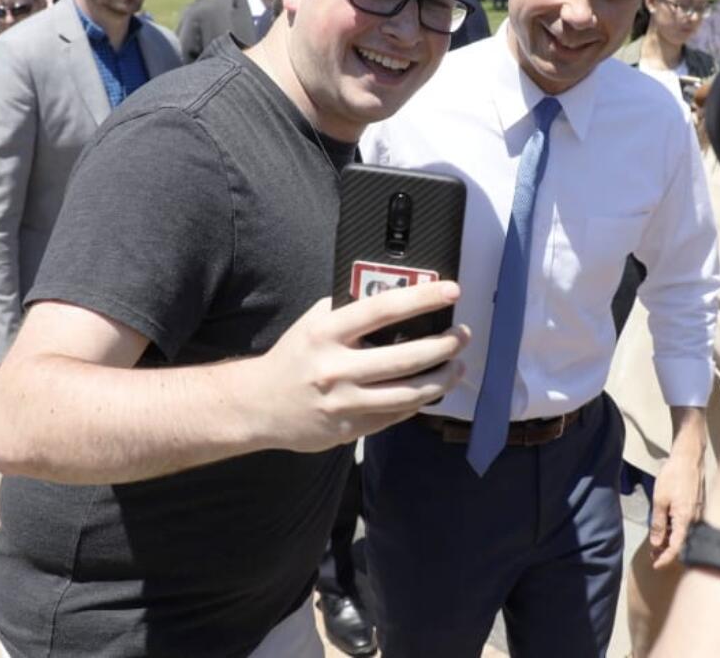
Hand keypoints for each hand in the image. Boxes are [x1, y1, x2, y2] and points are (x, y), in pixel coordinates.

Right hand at [249, 279, 469, 452]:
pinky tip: (431, 389)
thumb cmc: (293, 357)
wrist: (257, 406)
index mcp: (327, 332)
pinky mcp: (351, 429)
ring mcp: (345, 403)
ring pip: (409, 394)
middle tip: (462, 336)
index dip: (422, 298)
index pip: (384, 309)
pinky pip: (397, 415)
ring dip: (442, 379)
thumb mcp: (313, 323)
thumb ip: (348, 311)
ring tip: (457, 366)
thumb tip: (396, 293)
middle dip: (444, 345)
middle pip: (406, 357)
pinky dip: (420, 401)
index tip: (452, 290)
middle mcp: (337, 368)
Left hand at [649, 408, 706, 567]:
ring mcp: (698, 514)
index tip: (656, 565)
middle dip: (667, 551)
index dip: (666, 559)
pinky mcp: (697, 509)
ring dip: (671, 541)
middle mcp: (696, 520)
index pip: (677, 547)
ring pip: (685, 535)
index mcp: (686, 519)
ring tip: (656, 543)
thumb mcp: (660, 500)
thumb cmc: (674, 475)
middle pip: (683, 544)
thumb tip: (656, 543)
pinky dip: (677, 530)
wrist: (688, 458)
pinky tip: (666, 529)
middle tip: (652, 555)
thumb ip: (658, 524)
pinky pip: (687, 525)